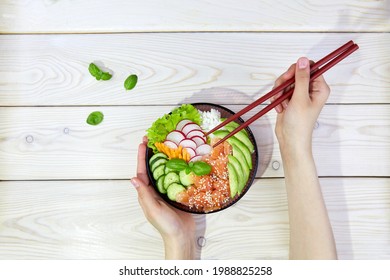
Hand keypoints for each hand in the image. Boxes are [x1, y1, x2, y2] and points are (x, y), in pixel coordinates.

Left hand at [131, 137, 195, 258]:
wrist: (182, 236)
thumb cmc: (166, 225)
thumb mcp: (153, 209)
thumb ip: (144, 194)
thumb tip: (133, 178)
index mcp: (146, 193)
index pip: (142, 171)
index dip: (142, 157)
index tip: (143, 143)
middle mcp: (154, 190)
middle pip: (152, 168)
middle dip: (151, 154)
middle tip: (154, 140)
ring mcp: (165, 192)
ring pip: (163, 171)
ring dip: (163, 159)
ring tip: (166, 146)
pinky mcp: (176, 193)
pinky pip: (174, 177)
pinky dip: (176, 168)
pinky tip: (181, 161)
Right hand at [271, 57, 329, 153]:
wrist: (291, 140)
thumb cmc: (300, 123)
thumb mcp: (300, 98)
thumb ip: (301, 78)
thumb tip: (302, 60)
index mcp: (319, 88)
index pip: (310, 67)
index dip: (298, 69)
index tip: (289, 77)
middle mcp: (311, 89)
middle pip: (295, 73)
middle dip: (285, 81)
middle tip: (281, 91)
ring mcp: (300, 94)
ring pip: (286, 81)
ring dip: (279, 91)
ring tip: (280, 103)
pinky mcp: (290, 99)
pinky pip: (281, 90)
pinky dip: (277, 98)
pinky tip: (279, 108)